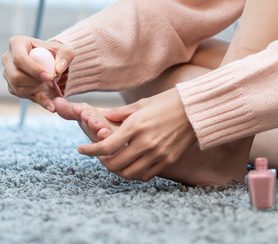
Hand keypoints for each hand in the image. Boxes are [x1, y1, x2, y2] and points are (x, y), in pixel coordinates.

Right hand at [1, 36, 73, 111]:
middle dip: (35, 82)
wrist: (49, 62)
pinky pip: (21, 97)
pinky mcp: (11, 86)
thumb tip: (59, 68)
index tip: (49, 76)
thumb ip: (66, 55)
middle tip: (49, 80)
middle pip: (15, 76)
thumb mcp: (64, 50)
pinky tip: (50, 104)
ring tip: (46, 84)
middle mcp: (7, 58)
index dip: (34, 70)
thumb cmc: (54, 53)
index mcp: (16, 43)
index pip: (20, 59)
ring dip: (36, 90)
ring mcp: (7, 73)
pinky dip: (38, 100)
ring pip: (17, 88)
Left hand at [76, 89, 196, 181]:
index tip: (81, 150)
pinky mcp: (168, 160)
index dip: (90, 151)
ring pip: (129, 173)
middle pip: (114, 164)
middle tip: (99, 156)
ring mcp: (157, 154)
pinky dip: (134, 173)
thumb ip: (121, 113)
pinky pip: (146, 175)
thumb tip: (103, 115)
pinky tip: (131, 165)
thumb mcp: (142, 103)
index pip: (106, 146)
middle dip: (102, 162)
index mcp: (136, 126)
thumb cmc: (168, 101)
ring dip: (117, 170)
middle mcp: (145, 142)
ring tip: (113, 162)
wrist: (196, 109)